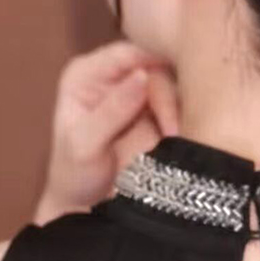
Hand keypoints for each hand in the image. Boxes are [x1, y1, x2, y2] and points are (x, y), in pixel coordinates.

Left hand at [32, 40, 178, 224]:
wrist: (85, 207)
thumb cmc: (74, 174)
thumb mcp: (84, 145)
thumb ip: (112, 110)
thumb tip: (143, 75)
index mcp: (87, 73)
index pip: (126, 52)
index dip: (152, 58)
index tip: (174, 76)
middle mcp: (115, 74)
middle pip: (155, 64)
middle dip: (167, 92)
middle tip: (172, 125)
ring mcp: (139, 90)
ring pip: (172, 82)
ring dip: (177, 109)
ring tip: (174, 137)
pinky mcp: (158, 108)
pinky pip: (180, 100)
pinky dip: (185, 115)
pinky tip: (181, 134)